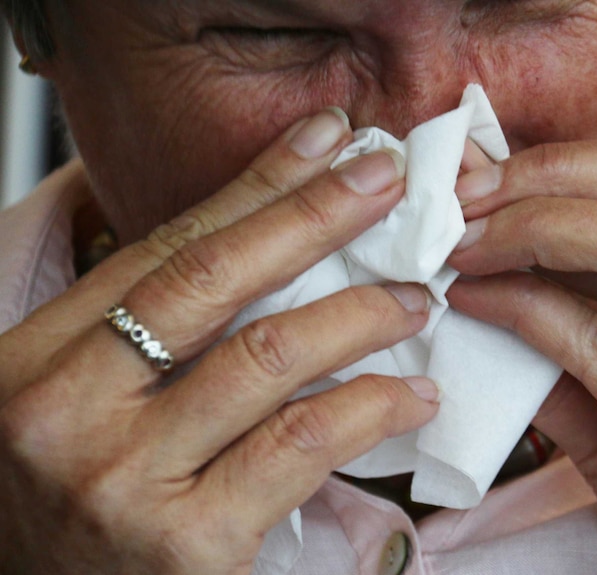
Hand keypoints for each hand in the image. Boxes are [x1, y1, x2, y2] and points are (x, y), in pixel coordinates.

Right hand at [0, 110, 438, 573]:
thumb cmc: (72, 513)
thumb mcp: (81, 408)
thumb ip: (149, 338)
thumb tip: (263, 246)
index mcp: (35, 360)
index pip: (165, 248)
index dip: (256, 187)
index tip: (323, 141)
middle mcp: (64, 411)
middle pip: (214, 278)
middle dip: (314, 214)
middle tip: (384, 179)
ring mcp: (123, 480)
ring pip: (270, 355)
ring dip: (362, 314)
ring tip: (418, 301)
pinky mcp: (188, 547)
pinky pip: (303, 444)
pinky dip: (372, 407)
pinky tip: (412, 394)